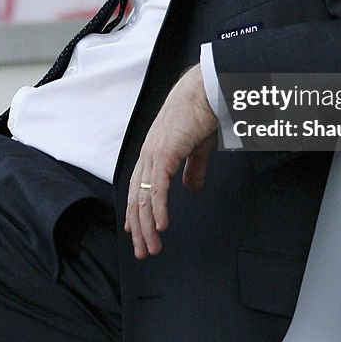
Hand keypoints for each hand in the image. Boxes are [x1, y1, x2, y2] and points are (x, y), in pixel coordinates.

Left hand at [125, 65, 217, 258]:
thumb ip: (193, 169)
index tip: (136, 232)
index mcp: (154, 152)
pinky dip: (157, 209)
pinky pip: (158, 188)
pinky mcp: (164, 154)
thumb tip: (193, 188)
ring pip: (144, 198)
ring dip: (147, 226)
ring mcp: (154, 154)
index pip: (139, 188)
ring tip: (152, 246)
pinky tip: (160, 226)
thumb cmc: (201, 113)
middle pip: (137, 198)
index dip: (136, 212)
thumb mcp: (197, 148)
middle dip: (138, 228)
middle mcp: (148, 155)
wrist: (204, 90)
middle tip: (142, 251)